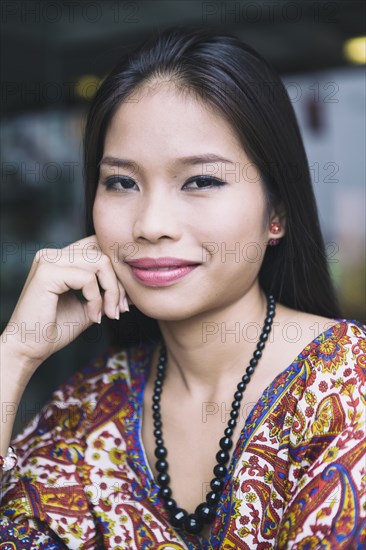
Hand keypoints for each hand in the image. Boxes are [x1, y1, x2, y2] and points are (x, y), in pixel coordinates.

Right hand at [1, 235, 128, 370]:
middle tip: (121, 309)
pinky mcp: (47, 272)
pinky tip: (93, 317)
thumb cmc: (56, 329)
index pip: (99, 247)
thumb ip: (107, 291)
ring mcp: (48, 260)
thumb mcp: (89, 305)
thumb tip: (135, 282)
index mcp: (60, 258)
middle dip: (119, 282)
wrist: (29, 349)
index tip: (125, 301)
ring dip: (111, 292)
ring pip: (100, 262)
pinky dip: (96, 299)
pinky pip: (87, 278)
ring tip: (108, 314)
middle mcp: (52, 254)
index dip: (118, 271)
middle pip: (103, 252)